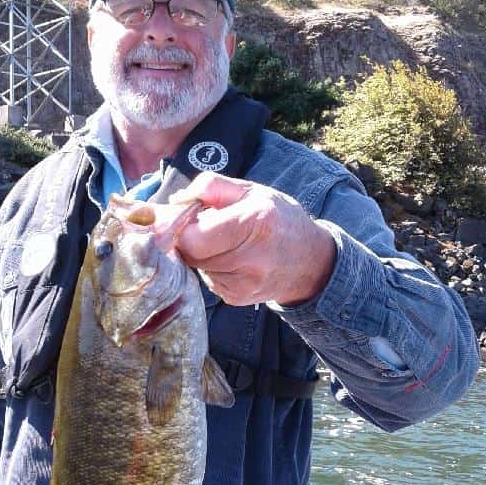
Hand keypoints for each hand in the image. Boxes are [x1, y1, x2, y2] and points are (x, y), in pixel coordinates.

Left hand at [171, 173, 335, 306]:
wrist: (310, 262)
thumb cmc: (280, 219)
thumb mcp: (252, 190)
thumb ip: (212, 186)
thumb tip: (175, 201)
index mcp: (255, 223)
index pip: (193, 237)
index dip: (180, 226)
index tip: (183, 216)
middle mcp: (250, 259)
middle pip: (191, 253)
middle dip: (189, 237)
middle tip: (204, 225)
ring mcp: (243, 285)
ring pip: (196, 266)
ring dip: (201, 253)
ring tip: (224, 242)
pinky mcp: (235, 298)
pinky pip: (207, 278)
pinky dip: (211, 266)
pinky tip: (231, 258)